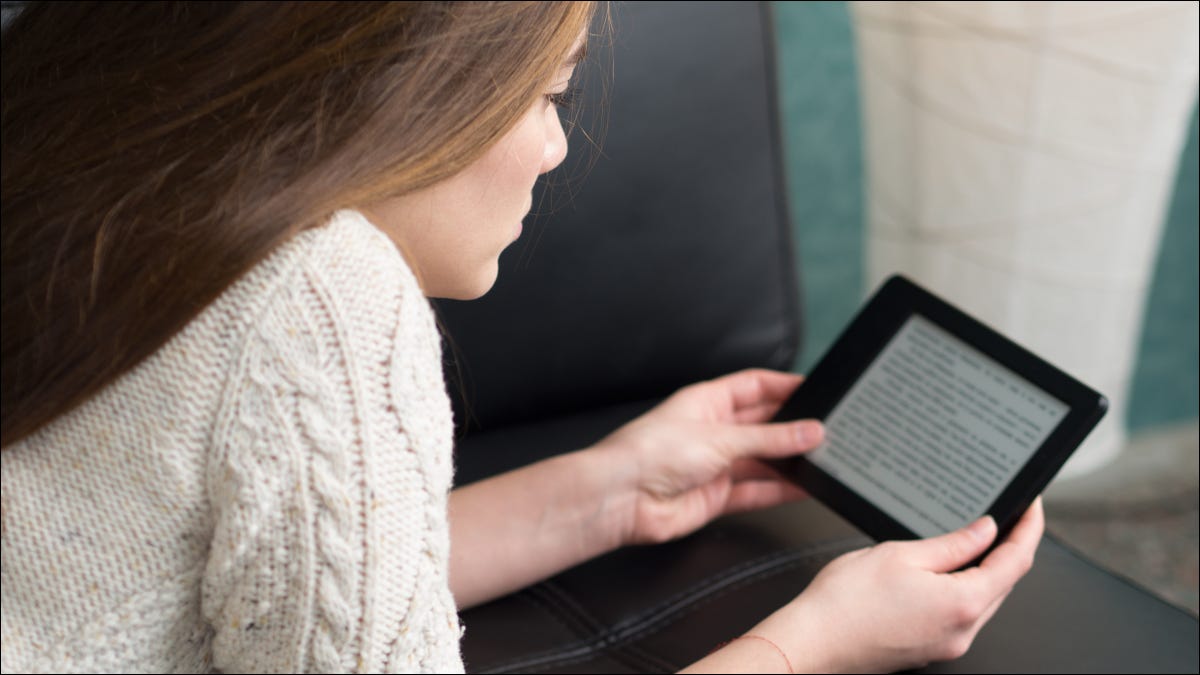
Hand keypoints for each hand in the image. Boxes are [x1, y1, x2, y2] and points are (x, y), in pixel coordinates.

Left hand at [596, 368, 823, 546]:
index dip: (786, 386)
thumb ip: (769, 438)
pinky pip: (757, 491)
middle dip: (795, 427)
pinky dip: (781, 491)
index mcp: (707, 401)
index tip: (820, 389)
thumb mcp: (720, 437)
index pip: (755, 386)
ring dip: (791, 461)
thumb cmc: (650, 453)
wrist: (621, 500)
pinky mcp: (717, 496)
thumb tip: (810, 431)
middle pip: (764, 424)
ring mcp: (716, 464)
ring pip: (764, 460)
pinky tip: (805, 488)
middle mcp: (713, 430)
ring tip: (826, 459)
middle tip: (830, 429)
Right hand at [755, 498, 1043, 672]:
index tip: (1031, 508)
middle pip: (1004, 583)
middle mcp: (962, 631)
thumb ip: (951, 543)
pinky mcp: (930, 647)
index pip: (1016, 562)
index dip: (1028, 530)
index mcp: (962, 604)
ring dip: (985, 568)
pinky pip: (961, 613)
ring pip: (983, 599)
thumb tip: (984, 530)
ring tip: (975, 537)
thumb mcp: (900, 555)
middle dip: (1009, 547)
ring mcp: (948, 643)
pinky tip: (945, 569)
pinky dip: (963, 587)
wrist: (813, 641)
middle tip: (1006, 516)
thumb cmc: (844, 604)